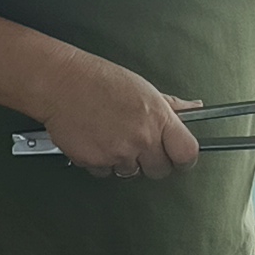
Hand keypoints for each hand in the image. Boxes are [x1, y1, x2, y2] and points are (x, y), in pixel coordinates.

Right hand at [30, 51, 200, 178]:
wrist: (61, 83)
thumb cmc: (99, 80)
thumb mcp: (143, 88)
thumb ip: (171, 104)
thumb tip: (194, 108)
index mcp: (157, 118)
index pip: (187, 154)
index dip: (184, 159)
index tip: (180, 158)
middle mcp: (141, 138)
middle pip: (160, 170)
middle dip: (152, 162)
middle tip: (140, 145)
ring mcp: (118, 153)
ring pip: (130, 173)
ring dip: (124, 161)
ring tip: (112, 135)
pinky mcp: (95, 162)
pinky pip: (105, 172)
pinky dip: (101, 161)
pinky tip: (96, 139)